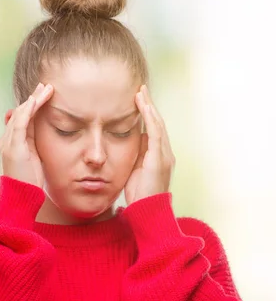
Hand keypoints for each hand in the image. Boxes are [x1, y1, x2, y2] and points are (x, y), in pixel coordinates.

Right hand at [0, 83, 53, 187]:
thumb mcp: (34, 160)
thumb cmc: (29, 183)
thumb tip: (41, 136)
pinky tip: (36, 100)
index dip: (32, 106)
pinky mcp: (13, 147)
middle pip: (20, 113)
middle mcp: (6, 140)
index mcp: (12, 143)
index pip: (22, 119)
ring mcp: (8, 143)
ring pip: (20, 114)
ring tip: (45, 89)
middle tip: (45, 86)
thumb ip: (35, 146)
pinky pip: (20, 123)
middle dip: (33, 98)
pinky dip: (28, 110)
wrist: (19, 198)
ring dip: (33, 100)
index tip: (43, 95)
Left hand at [124, 85, 174, 205]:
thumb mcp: (135, 169)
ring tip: (141, 92)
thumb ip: (137, 154)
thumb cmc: (139, 194)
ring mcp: (164, 155)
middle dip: (149, 105)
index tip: (138, 99)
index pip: (153, 128)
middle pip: (157, 122)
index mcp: (158, 155)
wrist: (147, 212)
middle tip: (140, 88)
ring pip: (158, 124)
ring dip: (149, 107)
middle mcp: (164, 152)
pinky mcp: (159, 159)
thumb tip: (134, 138)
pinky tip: (144, 107)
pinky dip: (151, 118)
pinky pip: (156, 133)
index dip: (147, 113)